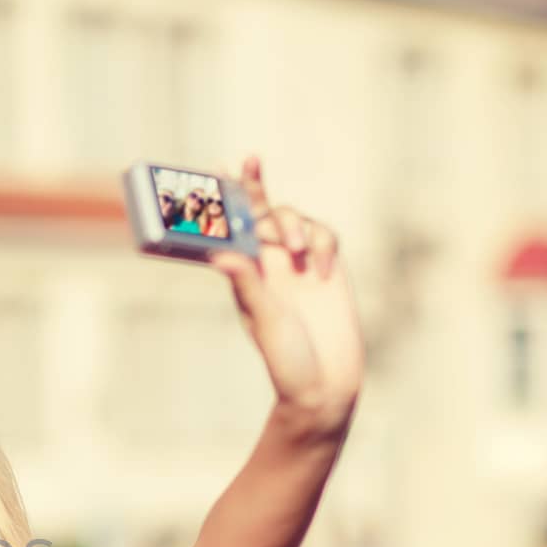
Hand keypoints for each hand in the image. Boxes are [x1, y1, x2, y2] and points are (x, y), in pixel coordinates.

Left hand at [209, 157, 364, 436]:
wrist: (327, 384)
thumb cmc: (286, 360)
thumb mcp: (264, 320)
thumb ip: (247, 285)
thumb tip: (220, 254)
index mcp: (243, 276)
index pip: (229, 230)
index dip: (223, 200)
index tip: (218, 167)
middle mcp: (268, 265)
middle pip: (259, 214)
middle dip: (255, 188)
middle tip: (249, 161)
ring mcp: (299, 265)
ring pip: (293, 220)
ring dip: (293, 226)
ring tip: (297, 253)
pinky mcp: (328, 268)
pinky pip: (326, 235)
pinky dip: (325, 244)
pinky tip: (323, 270)